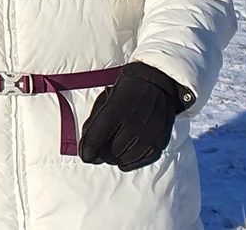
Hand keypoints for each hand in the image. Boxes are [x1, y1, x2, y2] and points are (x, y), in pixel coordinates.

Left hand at [77, 61, 191, 171]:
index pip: (95, 139)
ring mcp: (149, 134)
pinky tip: (126, 153)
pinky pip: (141, 161)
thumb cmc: (126, 90)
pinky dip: (131, 161)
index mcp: (116, 109)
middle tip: (100, 149)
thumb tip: (86, 145)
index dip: (87, 151)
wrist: (157, 83)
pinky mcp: (160, 141)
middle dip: (101, 153)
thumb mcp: (105, 99)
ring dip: (116, 158)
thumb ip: (94, 122)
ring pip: (124, 160)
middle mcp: (134, 123)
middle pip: (109, 153)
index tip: (85, 155)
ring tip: (114, 148)